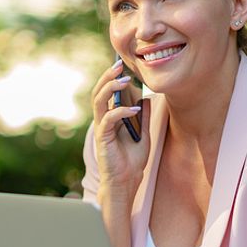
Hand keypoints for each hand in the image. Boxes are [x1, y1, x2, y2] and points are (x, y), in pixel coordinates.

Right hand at [90, 58, 149, 199]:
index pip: (107, 93)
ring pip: (99, 101)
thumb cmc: (132, 161)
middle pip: (99, 92)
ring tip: (124, 80)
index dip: (112, 78)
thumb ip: (143, 118)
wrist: (126, 182)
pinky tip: (134, 109)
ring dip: (110, 88)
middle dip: (108, 77)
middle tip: (118, 65)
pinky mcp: (102, 138)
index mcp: (110, 118)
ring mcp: (101, 128)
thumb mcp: (143, 135)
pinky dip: (120, 111)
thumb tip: (147, 99)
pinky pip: (108, 119)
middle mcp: (103, 120)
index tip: (123, 65)